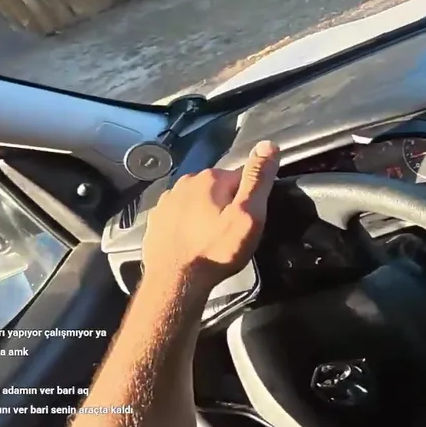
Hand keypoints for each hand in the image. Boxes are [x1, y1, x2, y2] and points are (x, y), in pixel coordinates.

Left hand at [141, 140, 279, 289]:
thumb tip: (268, 144)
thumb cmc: (217, 250)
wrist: (176, 282)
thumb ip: (258, 179)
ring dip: (206, 213)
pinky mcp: (157, 218)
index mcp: (211, 177)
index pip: (242, 177)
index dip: (249, 199)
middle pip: (219, 187)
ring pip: (198, 200)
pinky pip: (180, 213)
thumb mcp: (248, 215)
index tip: (248, 220)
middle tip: (232, 233)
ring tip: (212, 240)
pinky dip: (188, 223)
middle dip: (227, 204)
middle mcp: (186, 181)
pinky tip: (193, 241)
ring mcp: (168, 200)